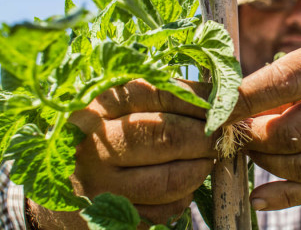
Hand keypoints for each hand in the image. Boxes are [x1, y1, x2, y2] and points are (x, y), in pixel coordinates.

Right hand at [28, 79, 214, 228]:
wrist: (58, 182)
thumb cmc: (101, 134)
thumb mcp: (122, 105)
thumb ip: (166, 98)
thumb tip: (223, 98)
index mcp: (99, 105)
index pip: (162, 94)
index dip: (205, 101)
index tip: (230, 105)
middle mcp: (93, 144)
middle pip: (169, 136)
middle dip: (207, 137)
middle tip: (222, 137)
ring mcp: (98, 187)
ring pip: (170, 180)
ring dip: (200, 170)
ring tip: (204, 160)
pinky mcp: (108, 219)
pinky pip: (163, 211)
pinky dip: (182, 197)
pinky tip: (180, 185)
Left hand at [231, 39, 300, 210]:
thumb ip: (277, 83)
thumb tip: (229, 109)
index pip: (284, 82)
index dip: (244, 99)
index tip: (215, 111)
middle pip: (293, 132)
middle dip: (253, 136)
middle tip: (234, 133)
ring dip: (264, 161)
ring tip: (249, 148)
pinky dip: (283, 197)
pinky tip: (258, 196)